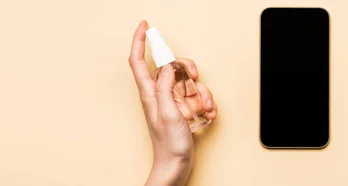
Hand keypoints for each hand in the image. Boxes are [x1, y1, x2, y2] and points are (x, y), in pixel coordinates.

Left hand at [129, 20, 217, 185]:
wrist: (176, 166)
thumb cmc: (169, 145)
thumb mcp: (167, 113)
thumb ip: (165, 87)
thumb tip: (167, 66)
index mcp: (150, 93)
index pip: (139, 61)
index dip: (140, 41)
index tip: (145, 26)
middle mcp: (160, 94)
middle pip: (172, 67)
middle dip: (187, 68)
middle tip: (194, 77)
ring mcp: (173, 102)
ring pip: (189, 82)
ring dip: (202, 93)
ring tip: (203, 109)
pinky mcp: (185, 110)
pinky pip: (198, 97)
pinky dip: (207, 104)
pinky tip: (207, 115)